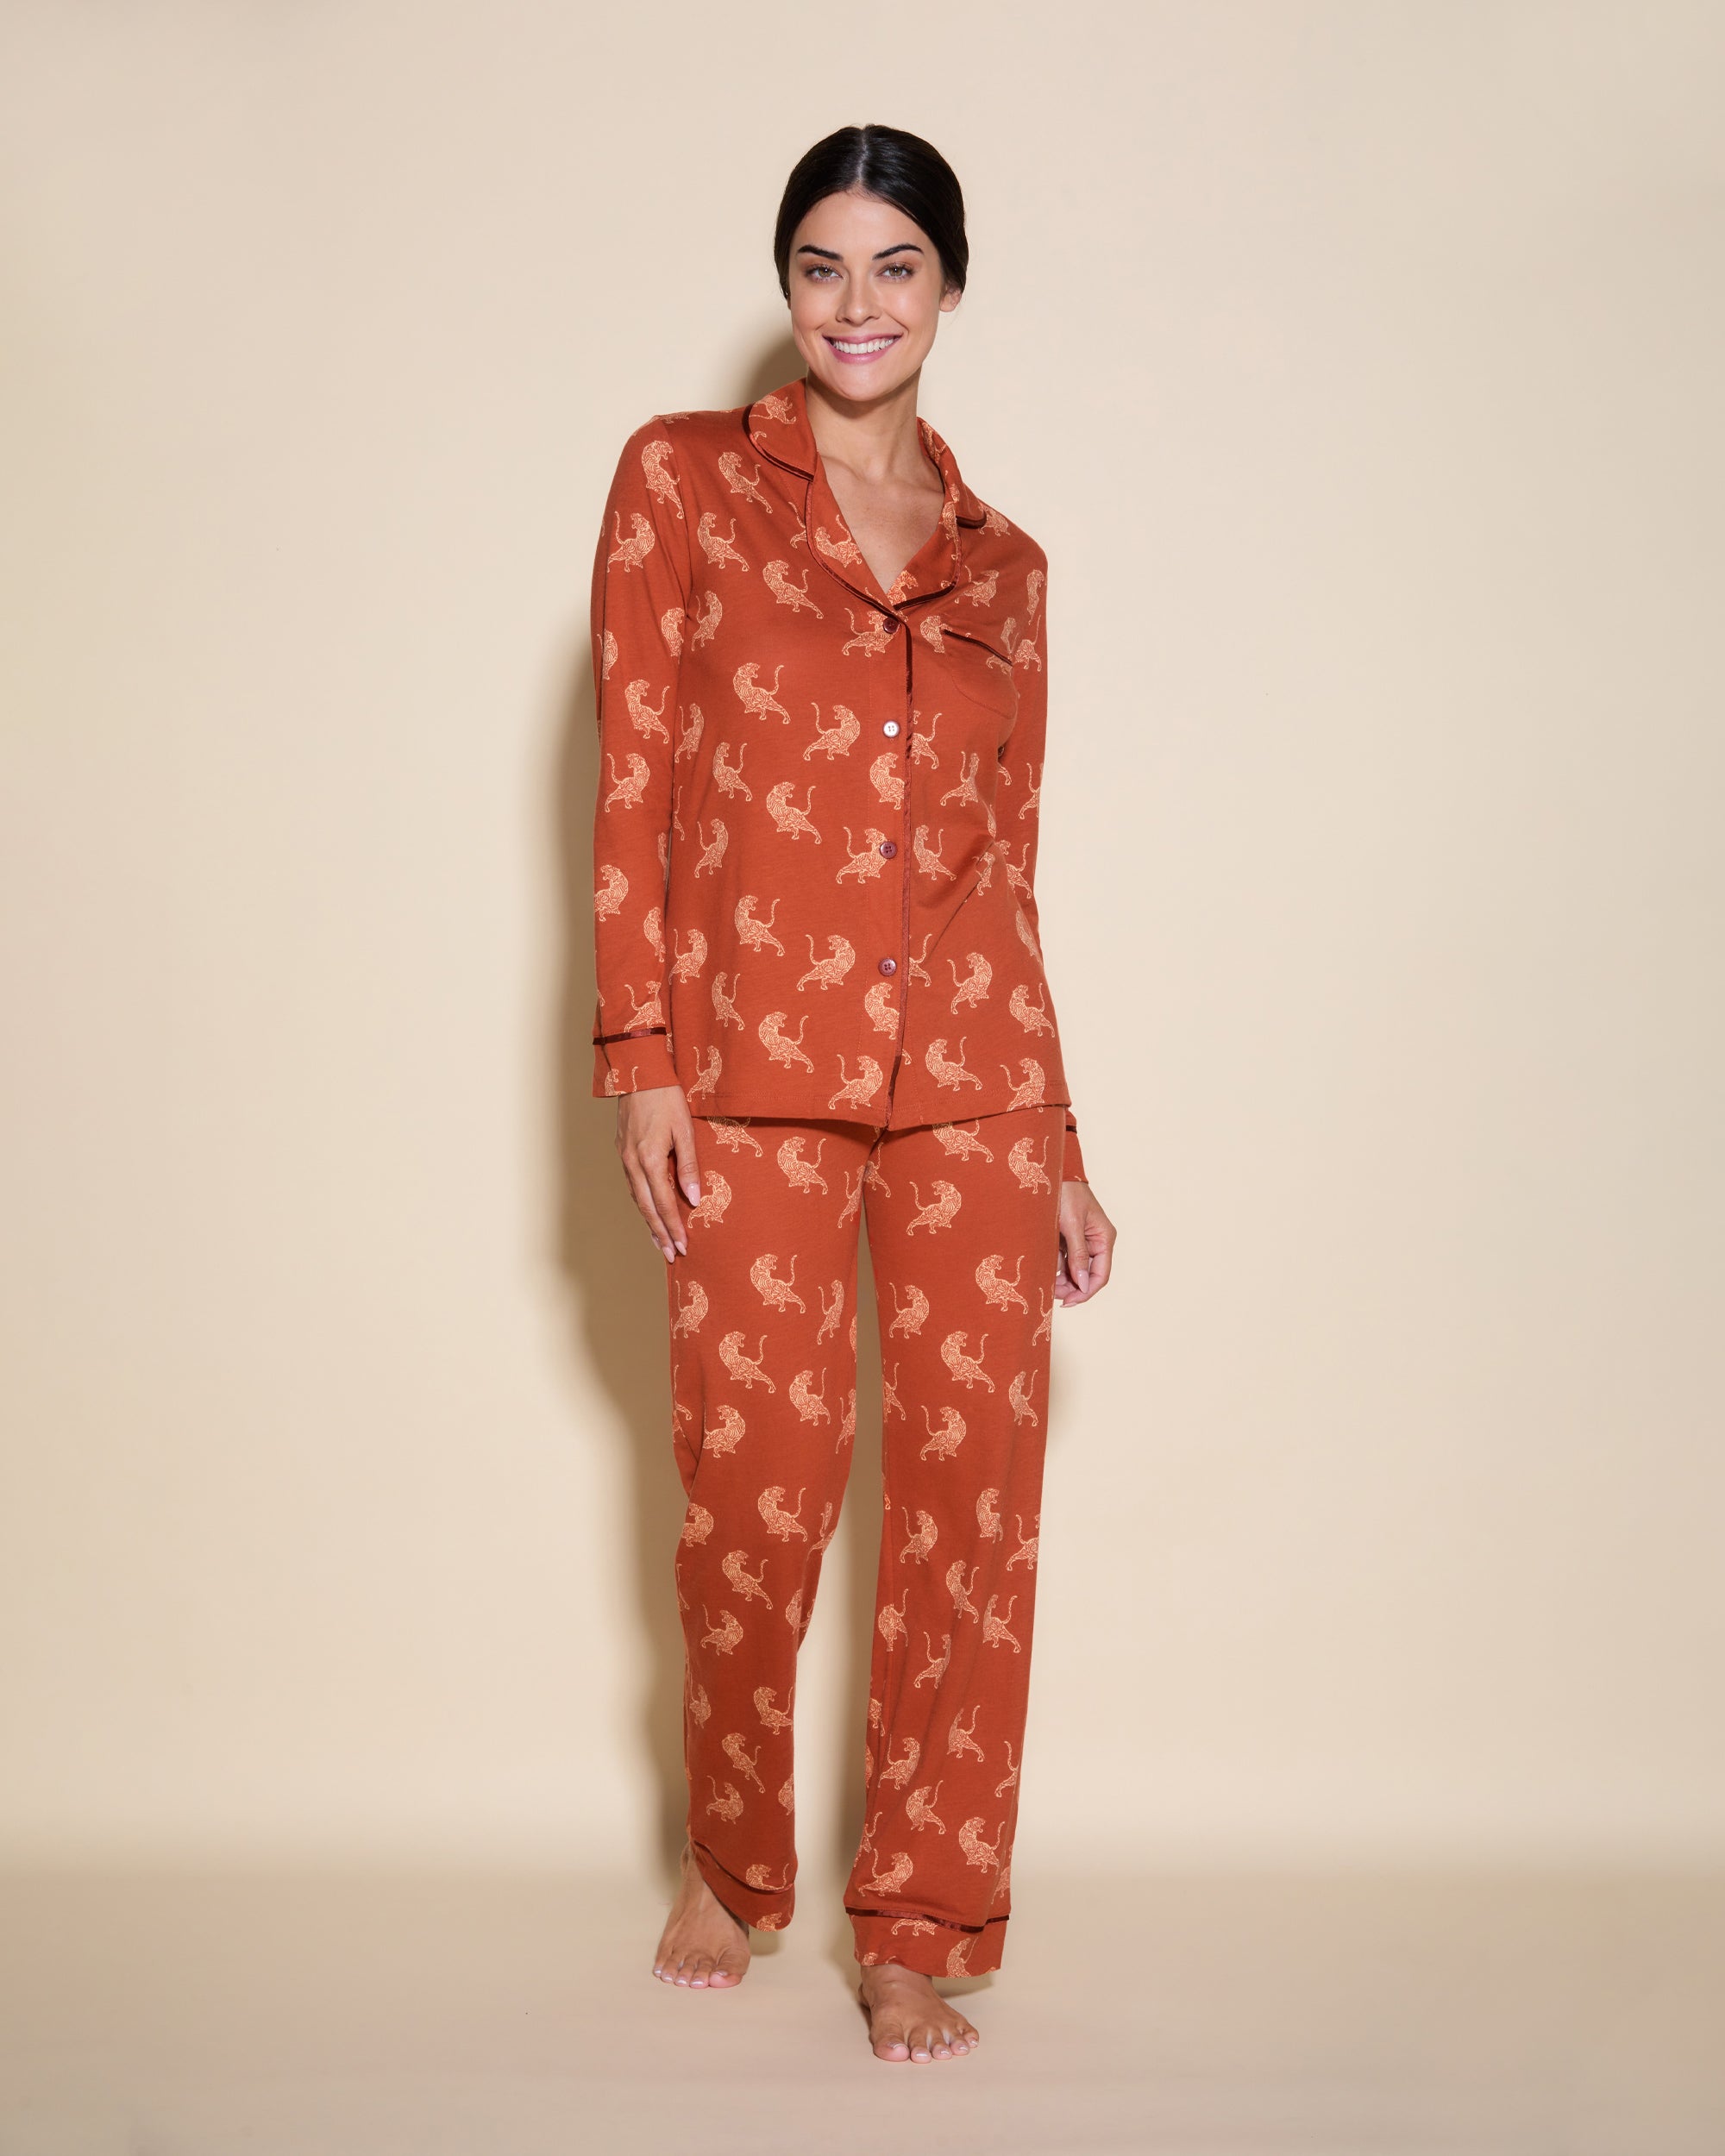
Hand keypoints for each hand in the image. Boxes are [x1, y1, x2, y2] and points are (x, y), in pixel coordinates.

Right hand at [615, 1085, 702, 1261]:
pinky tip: (649, 1212)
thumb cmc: (666, 1098)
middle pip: (646, 1208)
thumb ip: (688, 1166)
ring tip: (660, 1242)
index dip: (674, 1227)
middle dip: (659, 1233)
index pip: (664, 1203)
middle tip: (670, 1255)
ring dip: (649, 1222)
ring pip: (637, 1199)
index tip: (683, 1246)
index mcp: (648, 1159)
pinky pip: (632, 1186)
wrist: (638, 1073)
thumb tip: (694, 1199)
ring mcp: (624, 1158)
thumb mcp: (684, 1130)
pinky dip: (642, 1204)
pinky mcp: (622, 1151)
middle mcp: (632, 1163)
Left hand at [1055, 1180, 1114, 1304]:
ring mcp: (1083, 1241)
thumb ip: (1078, 1255)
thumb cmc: (1065, 1194)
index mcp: (1104, 1239)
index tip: (1068, 1302)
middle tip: (1053, 1295)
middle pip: (1088, 1275)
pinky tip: (1046, 1267)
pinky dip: (1056, 1265)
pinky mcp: (1069, 1238)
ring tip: (1047, 1281)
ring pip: (1075, 1270)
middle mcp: (1097, 1242)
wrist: (1052, 1173)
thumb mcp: (1071, 1225)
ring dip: (1062, 1278)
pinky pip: (1065, 1259)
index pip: (1100, 1275)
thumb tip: (1083, 1284)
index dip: (1086, 1292)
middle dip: (1072, 1287)